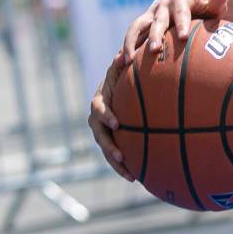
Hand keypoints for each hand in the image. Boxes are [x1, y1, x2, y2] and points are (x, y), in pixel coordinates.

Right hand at [87, 53, 134, 181]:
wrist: (118, 87)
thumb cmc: (121, 76)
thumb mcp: (119, 69)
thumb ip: (120, 65)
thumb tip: (121, 56)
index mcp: (100, 101)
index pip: (99, 109)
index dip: (106, 116)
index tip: (117, 123)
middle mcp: (97, 118)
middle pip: (100, 135)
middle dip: (110, 147)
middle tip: (122, 157)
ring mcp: (102, 131)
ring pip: (106, 149)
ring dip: (116, 163)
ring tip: (130, 174)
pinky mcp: (110, 140)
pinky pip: (114, 155)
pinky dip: (123, 166)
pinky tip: (135, 177)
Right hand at [120, 0, 228, 62]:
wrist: (193, 8)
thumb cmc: (207, 11)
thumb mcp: (214, 7)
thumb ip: (217, 4)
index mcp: (180, 1)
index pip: (181, 10)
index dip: (182, 23)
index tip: (184, 37)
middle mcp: (162, 8)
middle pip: (156, 21)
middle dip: (155, 35)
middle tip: (155, 50)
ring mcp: (150, 18)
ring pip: (136, 29)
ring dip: (130, 44)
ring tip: (128, 62)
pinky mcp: (142, 29)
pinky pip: (131, 39)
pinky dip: (123, 50)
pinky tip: (119, 66)